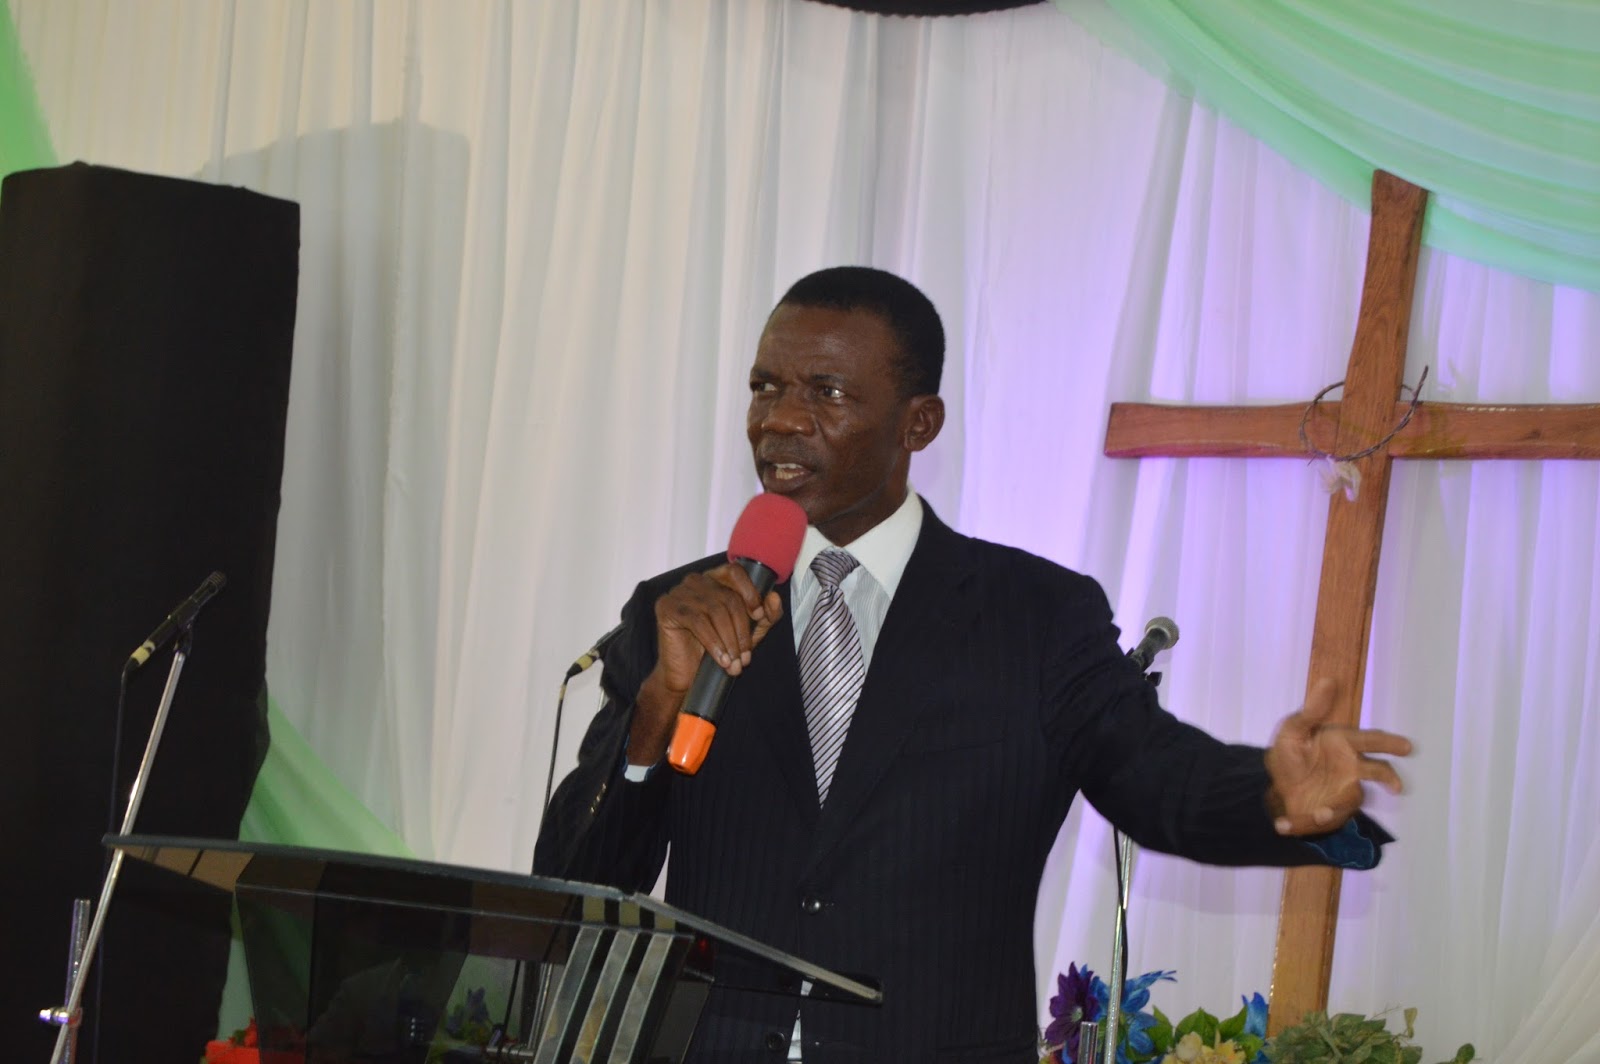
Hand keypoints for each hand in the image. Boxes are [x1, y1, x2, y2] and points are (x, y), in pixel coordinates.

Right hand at [626, 564, 783, 764]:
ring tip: (734, 663)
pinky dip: (714, 643)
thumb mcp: (749, 633)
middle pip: (728, 597)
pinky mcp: (666, 607)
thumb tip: (774, 597)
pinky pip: (697, 621)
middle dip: (741, 631)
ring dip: (729, 641)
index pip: (735, 572)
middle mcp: (696, 581)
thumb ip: (766, 615)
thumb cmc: (717, 650)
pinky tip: (721, 660)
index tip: (758, 616)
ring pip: (715, 610)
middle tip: (745, 657)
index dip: (750, 592)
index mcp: (714, 579)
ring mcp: (679, 592)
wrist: (686, 676)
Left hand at [1263, 678, 1412, 834]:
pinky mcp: (1328, 812)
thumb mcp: (1293, 730)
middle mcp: (1349, 769)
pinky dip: (1299, 824)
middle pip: (1376, 771)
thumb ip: (1312, 711)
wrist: (1274, 782)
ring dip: (1333, 810)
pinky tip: (1282, 824)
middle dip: (1388, 778)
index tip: (1407, 746)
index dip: (1389, 743)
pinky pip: (1320, 821)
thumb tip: (1328, 680)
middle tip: (1397, 786)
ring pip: (1349, 801)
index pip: (1370, 740)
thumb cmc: (1289, 752)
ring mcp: (1342, 791)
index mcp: (1342, 744)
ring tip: (1317, 813)